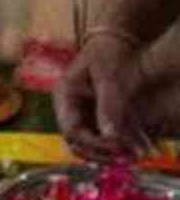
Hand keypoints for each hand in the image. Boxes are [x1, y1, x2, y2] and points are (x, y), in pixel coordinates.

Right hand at [53, 33, 151, 161]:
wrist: (113, 41)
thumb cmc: (107, 53)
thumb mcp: (108, 76)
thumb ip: (108, 106)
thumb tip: (111, 137)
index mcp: (64, 96)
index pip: (71, 130)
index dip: (92, 143)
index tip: (117, 147)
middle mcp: (68, 108)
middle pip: (76, 142)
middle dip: (99, 153)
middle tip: (125, 158)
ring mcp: (80, 113)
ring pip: (88, 144)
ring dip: (108, 153)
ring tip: (132, 156)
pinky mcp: (94, 116)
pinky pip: (102, 136)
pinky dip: (116, 144)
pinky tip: (134, 147)